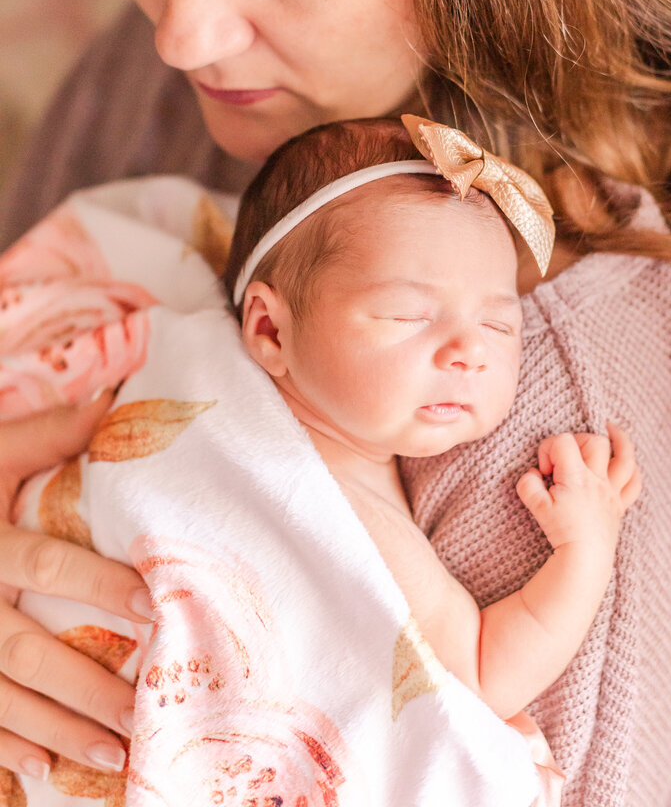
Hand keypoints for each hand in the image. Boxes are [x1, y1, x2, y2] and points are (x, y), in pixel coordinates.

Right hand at [0, 394, 152, 781]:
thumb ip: (48, 434)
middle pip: (27, 651)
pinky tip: (40, 772)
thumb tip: (117, 403)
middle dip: (86, 686)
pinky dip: (2, 749)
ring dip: (57, 731)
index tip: (153, 604)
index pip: (45, 564)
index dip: (96, 585)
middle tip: (142, 711)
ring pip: (2, 697)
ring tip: (114, 756)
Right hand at [515, 422, 640, 559]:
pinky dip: (632, 471)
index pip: (563, 442)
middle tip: (564, 458)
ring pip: (625, 458)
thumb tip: (533, 474)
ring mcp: (611, 491)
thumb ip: (528, 485)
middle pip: (595, 442)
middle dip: (577, 441)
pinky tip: (626, 462)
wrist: (585, 559)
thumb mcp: (537, 507)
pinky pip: (633, 484)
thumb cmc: (562, 533)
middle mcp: (598, 479)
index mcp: (576, 476)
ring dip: (620, 441)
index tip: (543, 471)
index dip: (548, 449)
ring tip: (612, 429)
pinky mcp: (619, 505)